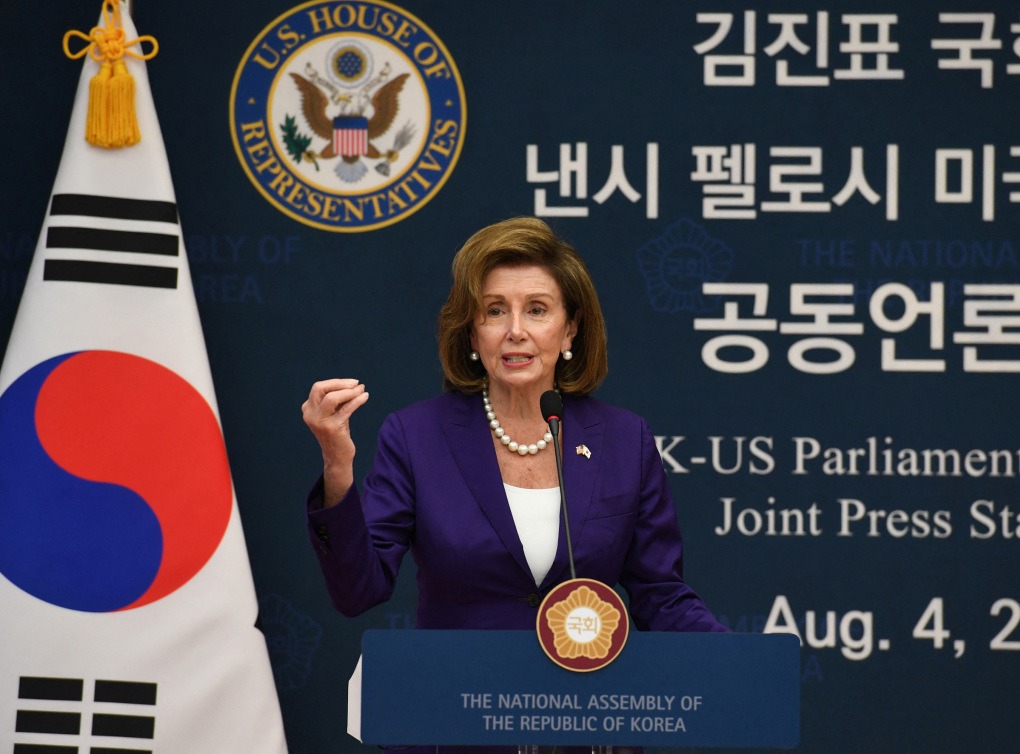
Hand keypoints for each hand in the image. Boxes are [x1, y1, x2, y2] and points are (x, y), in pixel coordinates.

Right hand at [301, 378, 369, 504]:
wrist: (337, 456)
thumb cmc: (337, 432)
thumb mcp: (334, 413)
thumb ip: (339, 399)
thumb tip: (355, 385)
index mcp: (308, 408)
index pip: (319, 387)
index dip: (336, 382)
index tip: (352, 383)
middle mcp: (310, 414)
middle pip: (320, 388)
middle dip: (340, 383)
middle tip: (356, 383)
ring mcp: (319, 421)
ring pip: (332, 398)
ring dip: (350, 392)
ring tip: (362, 390)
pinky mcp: (332, 428)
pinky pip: (346, 408)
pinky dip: (357, 401)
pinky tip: (365, 397)